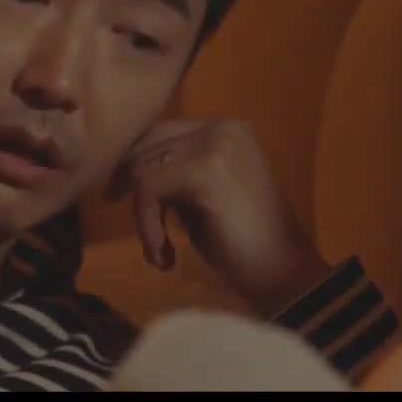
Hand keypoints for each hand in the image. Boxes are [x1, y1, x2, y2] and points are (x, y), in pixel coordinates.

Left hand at [106, 119, 331, 317]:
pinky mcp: (204, 169)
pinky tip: (165, 257)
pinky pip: (149, 190)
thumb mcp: (202, 199)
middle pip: (148, 143)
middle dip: (130, 184)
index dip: (133, 162)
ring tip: (161, 252)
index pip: (161, 131)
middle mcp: (222, 127)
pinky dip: (149, 226)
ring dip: (144, 215)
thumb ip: (174, 175)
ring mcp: (214, 144)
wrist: (284, 274)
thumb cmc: (245, 245)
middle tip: (138, 226)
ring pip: (144, 167)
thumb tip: (125, 168)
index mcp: (228, 130)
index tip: (118, 194)